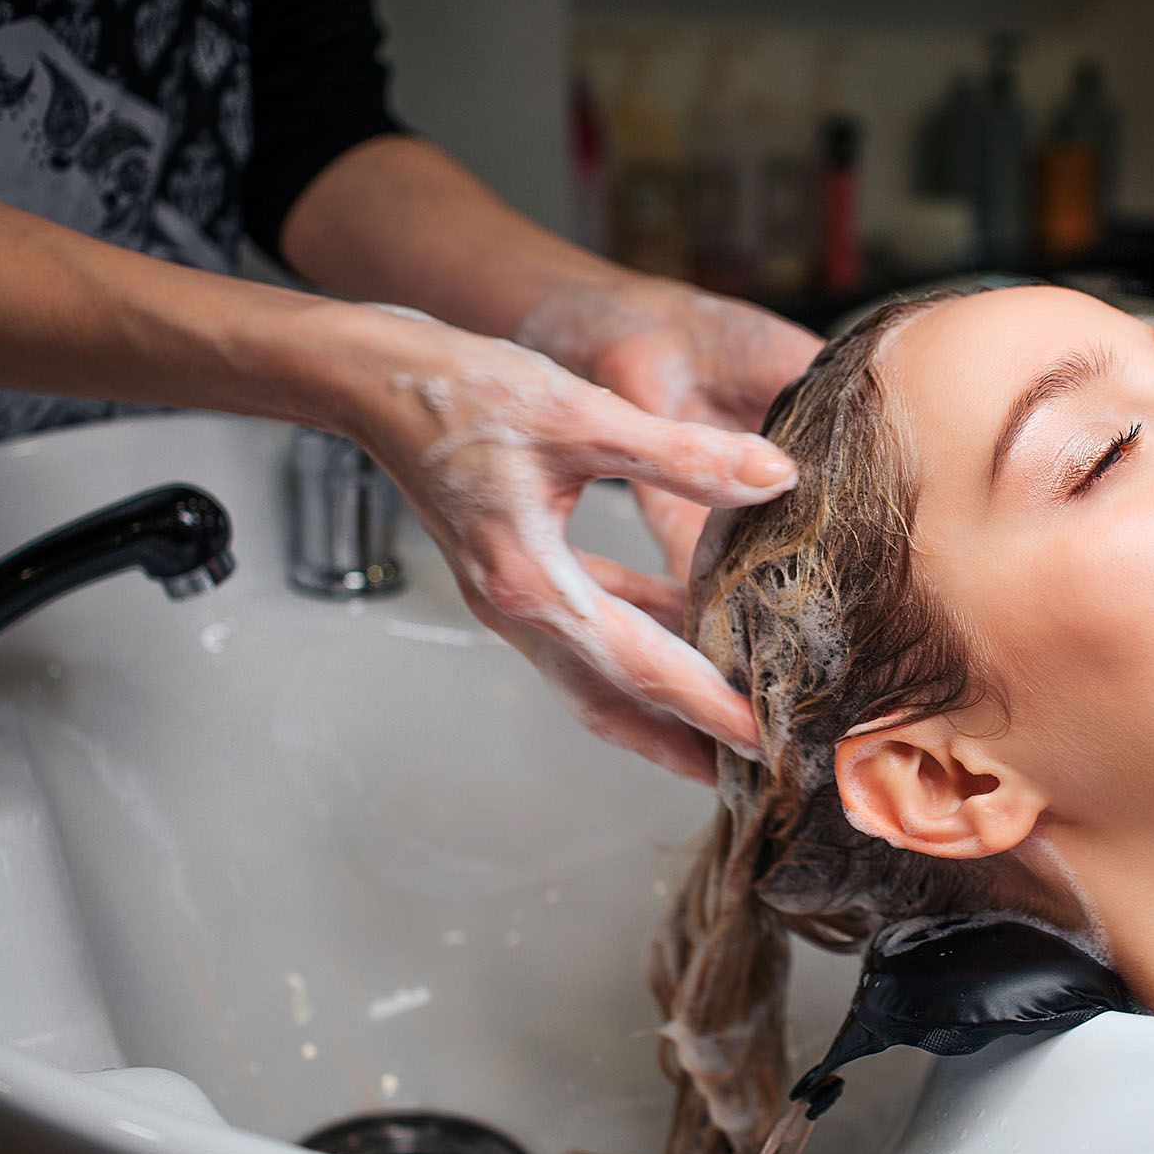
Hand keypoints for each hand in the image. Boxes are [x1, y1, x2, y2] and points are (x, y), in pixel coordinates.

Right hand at [340, 303, 796, 782]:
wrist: (379, 379)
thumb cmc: (465, 392)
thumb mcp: (582, 414)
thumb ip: (681, 453)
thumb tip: (774, 477)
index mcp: (533, 586)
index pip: (641, 670)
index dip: (709, 710)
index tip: (766, 743)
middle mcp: (520, 611)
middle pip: (614, 705)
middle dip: (685, 746)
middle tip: (757, 774)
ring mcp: (514, 601)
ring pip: (599, 678)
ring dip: (663, 706)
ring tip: (733, 720)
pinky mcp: (517, 577)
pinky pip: (590, 632)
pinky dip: (641, 643)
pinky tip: (692, 625)